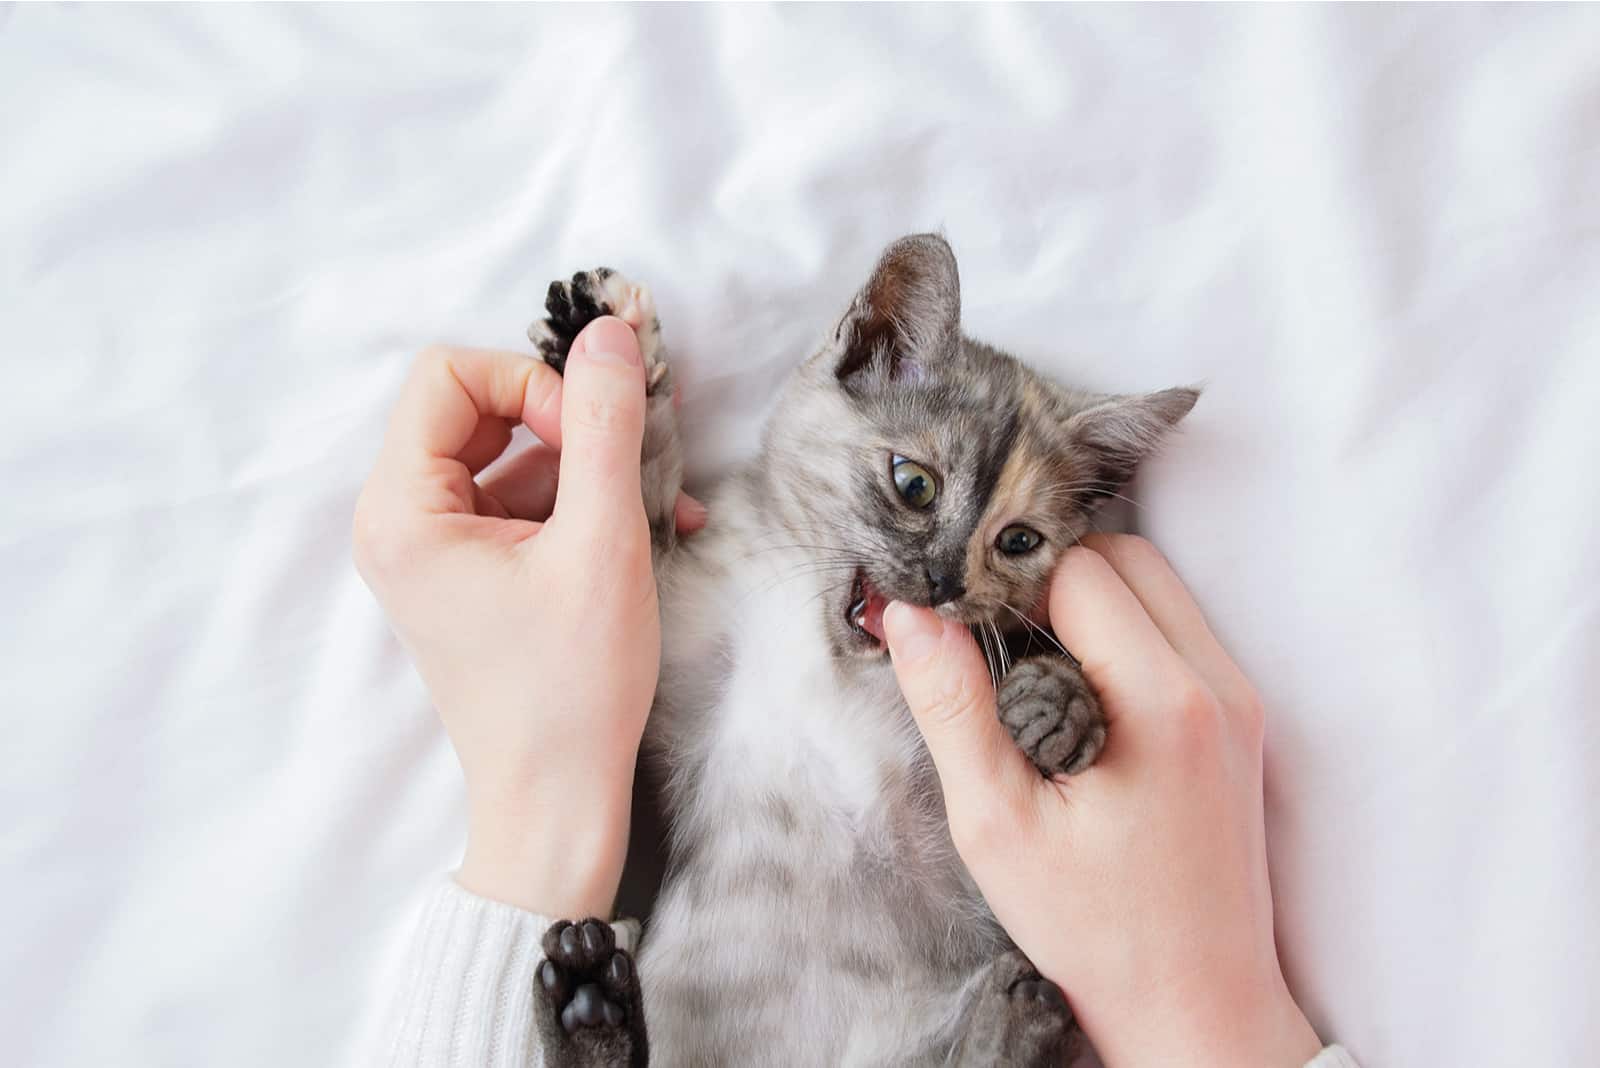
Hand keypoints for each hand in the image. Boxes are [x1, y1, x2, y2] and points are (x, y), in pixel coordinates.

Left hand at [353, 318, 702, 918]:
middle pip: (478, 409)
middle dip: (566, 422)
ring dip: (588, 466)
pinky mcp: (470, 576)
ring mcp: (434, 552)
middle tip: (628, 463)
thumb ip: (605, 425)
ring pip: (511, 456)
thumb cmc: (570, 686)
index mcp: (402, 511)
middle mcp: (400, 523)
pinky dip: (580, 505)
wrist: (557, 800)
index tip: (588, 435)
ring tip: (660, 505)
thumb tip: (610, 332)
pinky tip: (648, 527)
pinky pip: (521, 504)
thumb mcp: (600, 541)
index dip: (529, 382)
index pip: (449, 375)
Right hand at [883, 535, 1321, 1067]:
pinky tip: (1074, 694)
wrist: (1196, 999)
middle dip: (1048, 576)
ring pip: (1156, 584)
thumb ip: (952, 707)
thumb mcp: (997, 824)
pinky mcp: (1239, 718)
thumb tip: (912, 613)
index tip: (964, 620)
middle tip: (993, 640)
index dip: (1009, 580)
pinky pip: (1175, 628)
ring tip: (1030, 670)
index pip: (1079, 569)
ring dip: (1086, 600)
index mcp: (1163, 704)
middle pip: (1125, 556)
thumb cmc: (1098, 928)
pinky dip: (1121, 631)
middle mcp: (1218, 686)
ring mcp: (1238, 700)